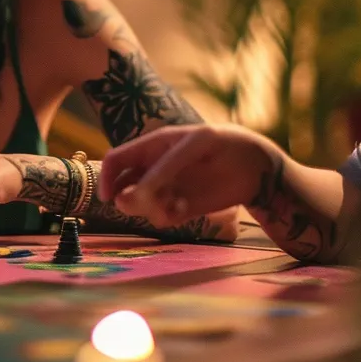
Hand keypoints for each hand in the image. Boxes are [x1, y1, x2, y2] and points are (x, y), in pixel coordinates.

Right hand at [99, 124, 273, 228]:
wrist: (253, 166)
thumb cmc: (222, 143)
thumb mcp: (193, 146)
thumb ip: (164, 168)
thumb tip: (133, 194)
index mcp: (151, 146)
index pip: (116, 160)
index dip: (106, 178)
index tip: (108, 197)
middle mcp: (153, 169)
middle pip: (123, 188)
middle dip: (128, 199)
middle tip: (145, 204)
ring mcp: (166, 189)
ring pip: (139, 206)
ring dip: (149, 209)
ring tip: (172, 205)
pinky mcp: (180, 207)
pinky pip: (160, 218)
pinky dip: (166, 216)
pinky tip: (182, 208)